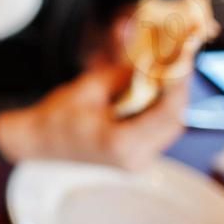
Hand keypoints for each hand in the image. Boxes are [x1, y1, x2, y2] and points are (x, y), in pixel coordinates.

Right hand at [0, 64, 188, 170]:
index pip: (166, 113)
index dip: (179, 85)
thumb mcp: (89, 88)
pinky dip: (159, 112)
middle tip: (178, 64)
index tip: (184, 61)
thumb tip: (152, 62)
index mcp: (123, 143)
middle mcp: (136, 158)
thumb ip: (123, 77)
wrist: (38, 142)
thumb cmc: (57, 116)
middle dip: (178, 92)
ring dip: (170, 102)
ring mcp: (137, 162)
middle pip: (174, 123)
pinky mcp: (135, 159)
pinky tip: (154, 93)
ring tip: (168, 75)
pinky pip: (157, 133)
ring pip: (169, 129)